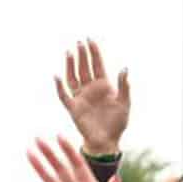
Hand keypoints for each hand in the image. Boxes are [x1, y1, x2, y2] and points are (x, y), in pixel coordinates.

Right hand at [54, 38, 129, 155]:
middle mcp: (90, 89)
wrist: (106, 141)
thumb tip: (124, 68)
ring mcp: (80, 97)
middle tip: (79, 42)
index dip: (94, 52)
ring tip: (69, 52)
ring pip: (73, 77)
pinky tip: (57, 76)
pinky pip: (63, 95)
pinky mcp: (73, 108)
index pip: (97, 65)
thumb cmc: (117, 123)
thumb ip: (124, 86)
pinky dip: (59, 86)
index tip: (90, 40)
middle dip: (82, 55)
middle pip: (84, 68)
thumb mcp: (125, 103)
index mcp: (104, 86)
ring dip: (71, 65)